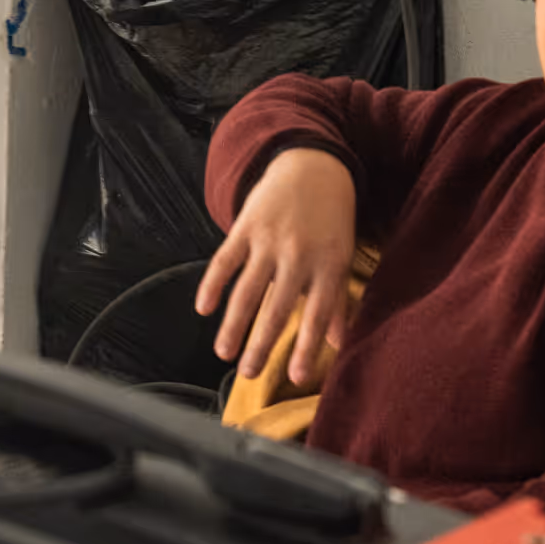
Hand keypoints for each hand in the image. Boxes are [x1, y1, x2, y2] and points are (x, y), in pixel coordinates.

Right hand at [195, 148, 359, 380]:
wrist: (312, 165)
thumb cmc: (332, 217)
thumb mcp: (341, 256)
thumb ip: (337, 300)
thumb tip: (338, 343)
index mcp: (327, 265)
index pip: (316, 315)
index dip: (305, 347)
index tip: (296, 378)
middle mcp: (298, 255)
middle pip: (276, 308)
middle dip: (260, 344)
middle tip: (248, 374)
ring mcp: (269, 240)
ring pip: (247, 290)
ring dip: (233, 324)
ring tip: (224, 353)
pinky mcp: (245, 226)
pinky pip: (225, 260)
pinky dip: (212, 284)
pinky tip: (203, 308)